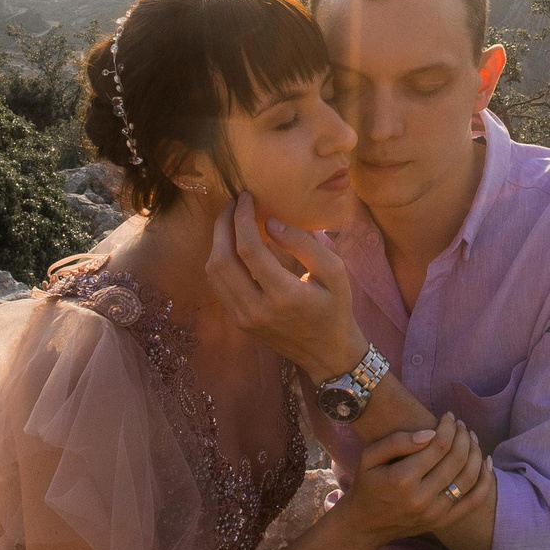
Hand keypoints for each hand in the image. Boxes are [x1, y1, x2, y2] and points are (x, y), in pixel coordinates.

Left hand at [204, 193, 361, 379]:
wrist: (328, 352)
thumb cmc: (336, 307)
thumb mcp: (334, 272)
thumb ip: (304, 244)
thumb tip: (270, 221)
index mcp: (285, 295)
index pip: (249, 249)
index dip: (242, 218)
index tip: (246, 197)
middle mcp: (258, 309)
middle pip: (223, 259)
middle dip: (223, 225)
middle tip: (232, 204)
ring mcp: (244, 318)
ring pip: (214, 273)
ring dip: (217, 242)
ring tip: (230, 221)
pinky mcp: (238, 322)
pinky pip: (218, 286)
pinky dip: (219, 261)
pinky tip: (231, 246)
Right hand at [330, 416, 494, 547]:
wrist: (366, 524)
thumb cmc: (368, 484)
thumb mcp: (370, 457)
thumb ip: (397, 441)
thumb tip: (430, 433)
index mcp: (402, 479)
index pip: (439, 445)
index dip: (449, 426)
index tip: (449, 416)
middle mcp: (421, 498)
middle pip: (457, 459)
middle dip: (463, 435)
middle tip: (461, 424)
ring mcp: (435, 513)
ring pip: (469, 478)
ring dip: (476, 452)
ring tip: (470, 437)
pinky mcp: (444, 522)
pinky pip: (474, 501)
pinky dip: (486, 480)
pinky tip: (486, 461)